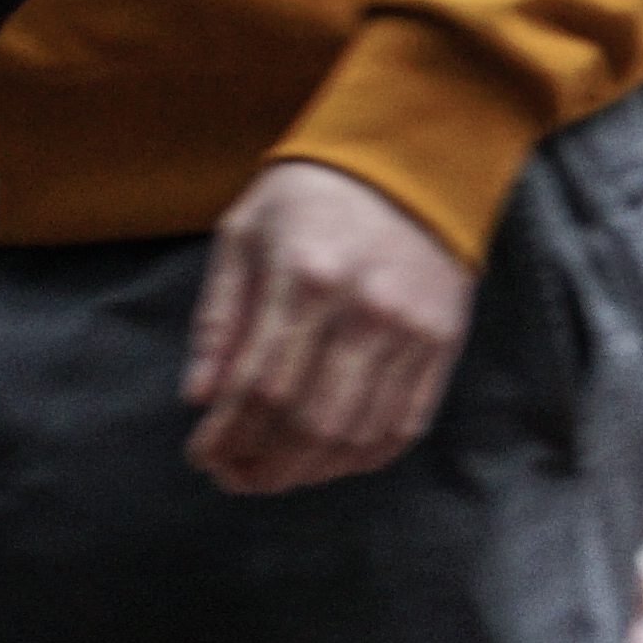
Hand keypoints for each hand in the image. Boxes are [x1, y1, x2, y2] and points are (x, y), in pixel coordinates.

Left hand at [182, 161, 477, 494]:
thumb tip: (200, 397)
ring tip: (274, 478)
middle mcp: (363, 312)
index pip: (260, 385)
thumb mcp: (244, 236)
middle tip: (235, 479)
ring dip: (310, 471)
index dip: (228, 434)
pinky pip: (404, 425)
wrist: (412, 163)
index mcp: (304, 277)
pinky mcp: (441, 346)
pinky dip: (363, 458)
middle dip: (265, 464)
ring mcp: (410, 334)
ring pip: (358, 434)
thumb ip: (220, 318)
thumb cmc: (312, 196)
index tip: (202, 456)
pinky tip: (330, 463)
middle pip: (310, 422)